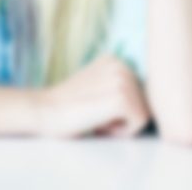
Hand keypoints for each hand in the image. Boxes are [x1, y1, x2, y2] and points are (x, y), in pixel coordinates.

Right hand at [34, 53, 152, 139]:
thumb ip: (115, 85)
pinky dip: (121, 132)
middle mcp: (120, 64)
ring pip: (143, 115)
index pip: (139, 95)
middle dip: (124, 118)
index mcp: (114, 60)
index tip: (95, 107)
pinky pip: (138, 124)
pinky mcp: (120, 98)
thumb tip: (146, 100)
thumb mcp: (95, 85)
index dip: (120, 110)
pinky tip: (99, 124)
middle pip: (144, 104)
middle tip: (95, 115)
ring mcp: (121, 79)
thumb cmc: (68, 106)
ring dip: (122, 125)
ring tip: (96, 118)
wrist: (45, 110)